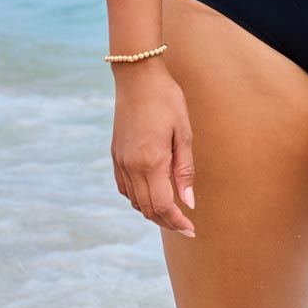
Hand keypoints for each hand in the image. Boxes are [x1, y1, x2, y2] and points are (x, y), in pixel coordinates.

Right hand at [110, 61, 195, 237]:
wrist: (137, 78)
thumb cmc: (167, 101)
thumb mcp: (184, 134)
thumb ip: (184, 171)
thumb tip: (188, 202)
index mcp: (151, 161)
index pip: (163, 206)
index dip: (178, 222)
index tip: (191, 229)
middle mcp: (131, 166)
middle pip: (147, 209)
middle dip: (167, 221)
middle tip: (185, 225)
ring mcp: (120, 162)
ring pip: (134, 201)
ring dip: (152, 211)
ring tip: (172, 212)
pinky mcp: (115, 156)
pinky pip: (124, 188)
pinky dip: (138, 198)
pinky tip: (153, 194)